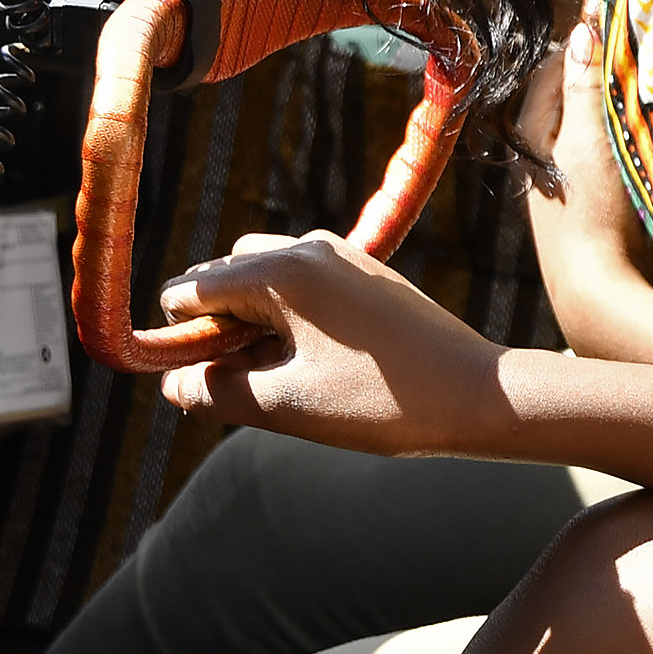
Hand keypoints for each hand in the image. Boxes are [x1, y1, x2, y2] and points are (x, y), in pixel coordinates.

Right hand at [156, 231, 508, 455]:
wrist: (480, 393)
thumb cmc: (382, 401)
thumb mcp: (286, 405)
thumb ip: (215, 391)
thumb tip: (171, 383)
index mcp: (280, 272)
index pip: (188, 291)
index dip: (178, 340)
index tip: (202, 383)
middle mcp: (308, 248)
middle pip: (223, 277)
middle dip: (216, 328)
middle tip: (247, 383)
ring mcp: (342, 257)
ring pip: (264, 281)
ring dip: (253, 325)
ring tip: (282, 378)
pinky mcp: (367, 274)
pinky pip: (303, 286)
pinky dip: (290, 320)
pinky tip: (314, 365)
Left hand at [520, 18, 652, 306]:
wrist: (600, 290)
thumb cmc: (590, 213)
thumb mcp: (587, 142)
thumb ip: (584, 87)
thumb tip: (580, 29)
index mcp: (532, 135)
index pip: (552, 70)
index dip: (582, 46)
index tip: (617, 28)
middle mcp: (544, 156)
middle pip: (573, 98)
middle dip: (604, 77)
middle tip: (643, 57)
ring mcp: (568, 181)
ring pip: (593, 128)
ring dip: (619, 111)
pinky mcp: (593, 202)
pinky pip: (608, 156)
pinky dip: (626, 141)